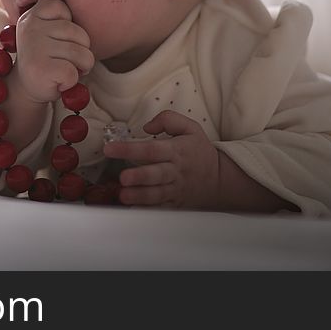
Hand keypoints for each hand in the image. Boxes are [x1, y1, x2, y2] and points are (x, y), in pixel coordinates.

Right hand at [14, 0, 94, 102]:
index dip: (69, 28)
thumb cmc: (45, 56)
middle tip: (61, 59)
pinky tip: (57, 81)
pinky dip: (71, 82)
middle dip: (79, 51)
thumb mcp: (45, 28)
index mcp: (33, 15)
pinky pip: (74, 72)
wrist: (26, 88)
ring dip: (78, 68)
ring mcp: (36, 47)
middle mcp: (32, 28)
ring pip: (83, 54)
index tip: (55, 38)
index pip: (62, 7)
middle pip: (80, 34)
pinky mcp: (43, 68)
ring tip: (61, 70)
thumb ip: (52, 11)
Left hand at [102, 110, 220, 208]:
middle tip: (123, 178)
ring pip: (156, 194)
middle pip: (155, 174)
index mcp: (176, 150)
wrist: (220, 179)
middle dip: (139, 176)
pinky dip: (146, 210)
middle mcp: (174, 171)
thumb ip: (168, 119)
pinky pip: (160, 207)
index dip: (130, 149)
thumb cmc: (200, 151)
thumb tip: (147, 127)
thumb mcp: (191, 127)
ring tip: (124, 195)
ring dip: (139, 196)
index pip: (151, 149)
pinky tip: (132, 209)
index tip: (110, 148)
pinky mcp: (175, 202)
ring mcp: (175, 188)